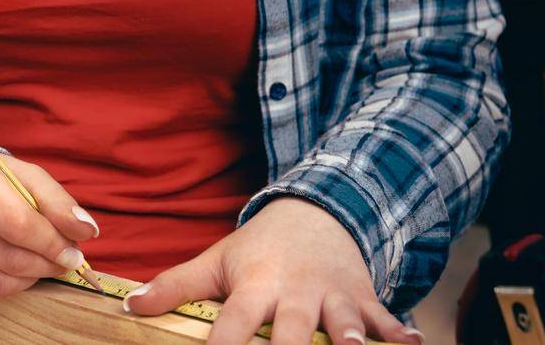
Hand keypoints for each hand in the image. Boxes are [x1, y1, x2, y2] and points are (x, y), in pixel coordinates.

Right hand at [0, 151, 99, 299]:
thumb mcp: (19, 175)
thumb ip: (55, 199)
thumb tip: (88, 230)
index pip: (18, 222)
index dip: (53, 241)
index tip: (77, 250)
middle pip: (11, 255)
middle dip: (48, 262)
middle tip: (67, 260)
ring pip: (0, 279)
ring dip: (34, 276)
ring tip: (44, 263)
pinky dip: (12, 284)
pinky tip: (17, 269)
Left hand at [122, 195, 421, 344]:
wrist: (314, 212)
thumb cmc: (258, 248)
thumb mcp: (216, 261)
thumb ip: (174, 285)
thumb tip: (129, 305)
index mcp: (255, 286)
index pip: (234, 325)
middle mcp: (295, 293)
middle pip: (292, 330)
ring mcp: (332, 295)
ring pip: (344, 322)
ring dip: (350, 338)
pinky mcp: (363, 297)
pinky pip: (385, 317)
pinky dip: (400, 331)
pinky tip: (415, 342)